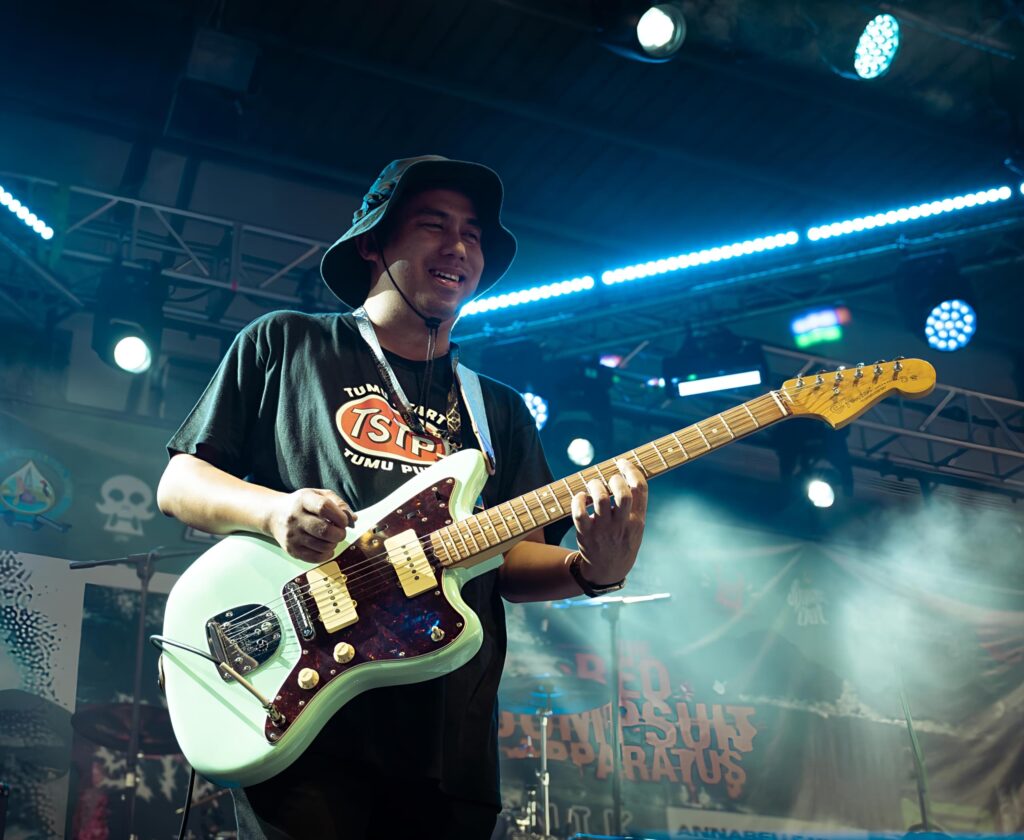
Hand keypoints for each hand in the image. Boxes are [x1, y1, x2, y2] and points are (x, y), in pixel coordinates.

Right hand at [265, 488, 356, 562]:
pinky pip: (315, 557)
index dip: (339, 516)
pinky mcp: (291, 549)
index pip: (324, 507)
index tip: (344, 520)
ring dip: (334, 544)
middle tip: (340, 532)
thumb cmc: (302, 504)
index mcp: (303, 500)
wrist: (274, 515)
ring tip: (332, 538)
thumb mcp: (319, 495)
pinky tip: (326, 547)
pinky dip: (326, 554)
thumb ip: (338, 503)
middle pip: (324, 530)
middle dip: (340, 533)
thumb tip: (353, 519)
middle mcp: (295, 517)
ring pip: (322, 546)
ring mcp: (292, 535)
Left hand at [570, 458, 647, 583]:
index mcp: (637, 520)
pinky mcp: (586, 533)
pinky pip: (579, 512)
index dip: (632, 470)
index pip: (640, 489)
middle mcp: (622, 525)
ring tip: (593, 485)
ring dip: (595, 486)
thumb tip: (626, 474)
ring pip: (600, 499)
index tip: (623, 463)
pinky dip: (578, 500)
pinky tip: (580, 498)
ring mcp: (604, 530)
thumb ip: (635, 505)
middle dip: (614, 479)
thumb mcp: (636, 527)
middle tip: (608, 479)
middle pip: (622, 493)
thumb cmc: (621, 542)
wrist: (607, 571)